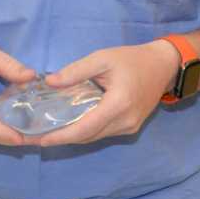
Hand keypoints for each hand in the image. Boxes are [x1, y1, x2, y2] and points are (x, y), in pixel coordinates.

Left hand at [36, 40, 181, 147]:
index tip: (40, 140)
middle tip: (36, 138)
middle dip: (62, 139)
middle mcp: (124, 121)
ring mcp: (129, 127)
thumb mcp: (103, 58)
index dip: (62, 136)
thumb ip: (76, 71)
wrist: (163, 66)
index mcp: (118, 104)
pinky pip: (103, 133)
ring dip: (72, 136)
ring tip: (48, 133)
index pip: (84, 127)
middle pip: (87, 136)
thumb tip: (49, 82)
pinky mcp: (130, 127)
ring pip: (94, 137)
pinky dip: (85, 132)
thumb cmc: (132, 59)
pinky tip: (69, 126)